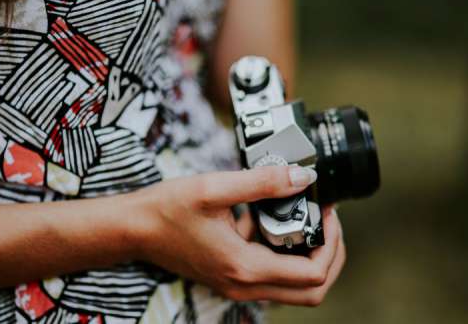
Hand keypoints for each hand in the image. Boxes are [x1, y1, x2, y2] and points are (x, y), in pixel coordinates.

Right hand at [130, 166, 345, 305]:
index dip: (331, 243)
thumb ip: (263, 182)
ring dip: (309, 256)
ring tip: (304, 219)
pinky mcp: (231, 278)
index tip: (327, 212)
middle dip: (329, 256)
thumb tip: (302, 176)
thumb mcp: (215, 188)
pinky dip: (284, 254)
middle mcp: (244, 285)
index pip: (313, 273)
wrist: (136, 229)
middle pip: (311, 291)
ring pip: (294, 287)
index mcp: (244, 267)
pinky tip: (268, 223)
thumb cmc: (168, 210)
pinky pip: (272, 277)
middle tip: (325, 222)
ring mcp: (237, 285)